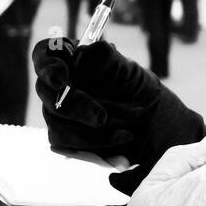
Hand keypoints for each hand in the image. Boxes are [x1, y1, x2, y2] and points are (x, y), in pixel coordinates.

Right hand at [32, 37, 205, 163]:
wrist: (160, 129)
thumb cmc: (142, 93)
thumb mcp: (131, 72)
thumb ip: (107, 59)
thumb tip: (84, 51)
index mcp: (71, 60)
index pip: (45, 55)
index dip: (48, 65)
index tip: (60, 79)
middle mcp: (60, 86)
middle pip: (48, 94)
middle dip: (78, 108)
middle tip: (103, 117)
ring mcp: (59, 114)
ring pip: (59, 125)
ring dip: (96, 133)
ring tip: (129, 133)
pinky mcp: (67, 140)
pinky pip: (70, 147)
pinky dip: (99, 149)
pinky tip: (124, 154)